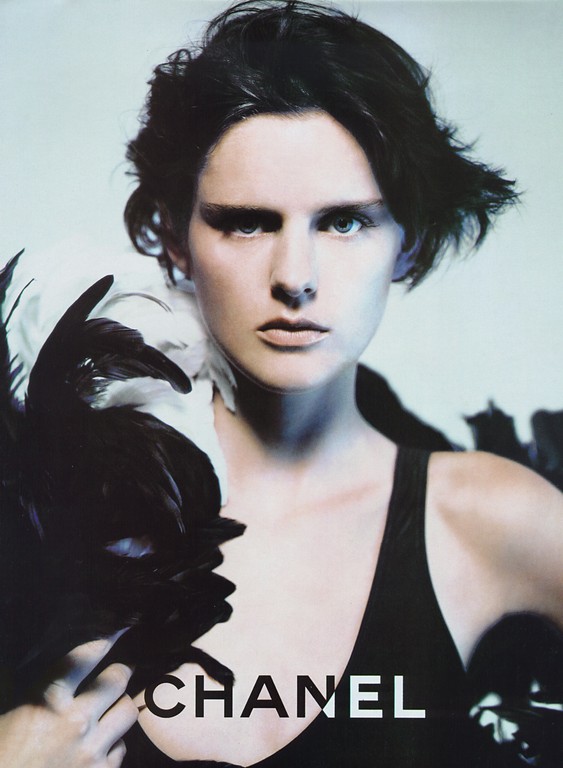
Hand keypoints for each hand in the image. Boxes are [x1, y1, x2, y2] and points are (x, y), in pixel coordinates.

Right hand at [0, 636, 137, 767]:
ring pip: (127, 710)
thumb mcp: (5, 714)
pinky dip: (113, 743)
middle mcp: (75, 721)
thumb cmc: (0, 756)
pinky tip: (101, 743)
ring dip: (119, 706)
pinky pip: (122, 747)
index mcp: (46, 701)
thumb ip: (16, 684)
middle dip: (120, 670)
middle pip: (117, 679)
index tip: (117, 629)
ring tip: (110, 706)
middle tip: (118, 669)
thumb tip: (17, 661)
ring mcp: (91, 750)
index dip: (104, 638)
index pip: (85, 656)